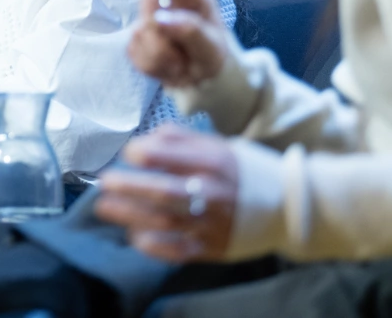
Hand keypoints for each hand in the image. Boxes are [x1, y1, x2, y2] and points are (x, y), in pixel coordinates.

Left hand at [95, 125, 237, 261]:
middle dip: (128, 187)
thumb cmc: (244, 170)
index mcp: (214, 163)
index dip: (142, 153)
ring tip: (105, 207)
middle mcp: (213, 194)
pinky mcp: (213, 249)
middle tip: (104, 182)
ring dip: (130, 215)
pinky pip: (179, 251)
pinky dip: (154, 246)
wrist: (287, 207)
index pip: (169, 156)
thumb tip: (145, 140)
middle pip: (163, 193)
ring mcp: (213, 225)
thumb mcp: (218, 144)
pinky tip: (135, 236)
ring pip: (166, 222)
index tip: (129, 153)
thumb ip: (180, 139)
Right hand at [128, 0, 228, 87]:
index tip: (153, 21)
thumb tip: (158, 18)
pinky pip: (133, 53)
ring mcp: (150, 21)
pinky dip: (152, 67)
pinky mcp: (139, 40)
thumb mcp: (212, 49)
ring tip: (180, 66)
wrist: (208, 81)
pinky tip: (169, 68)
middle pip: (144, 12)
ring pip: (137, 36)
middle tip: (180, 60)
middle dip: (158, 41)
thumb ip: (190, 31)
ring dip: (158, 59)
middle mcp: (167, 4)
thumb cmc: (215, 57)